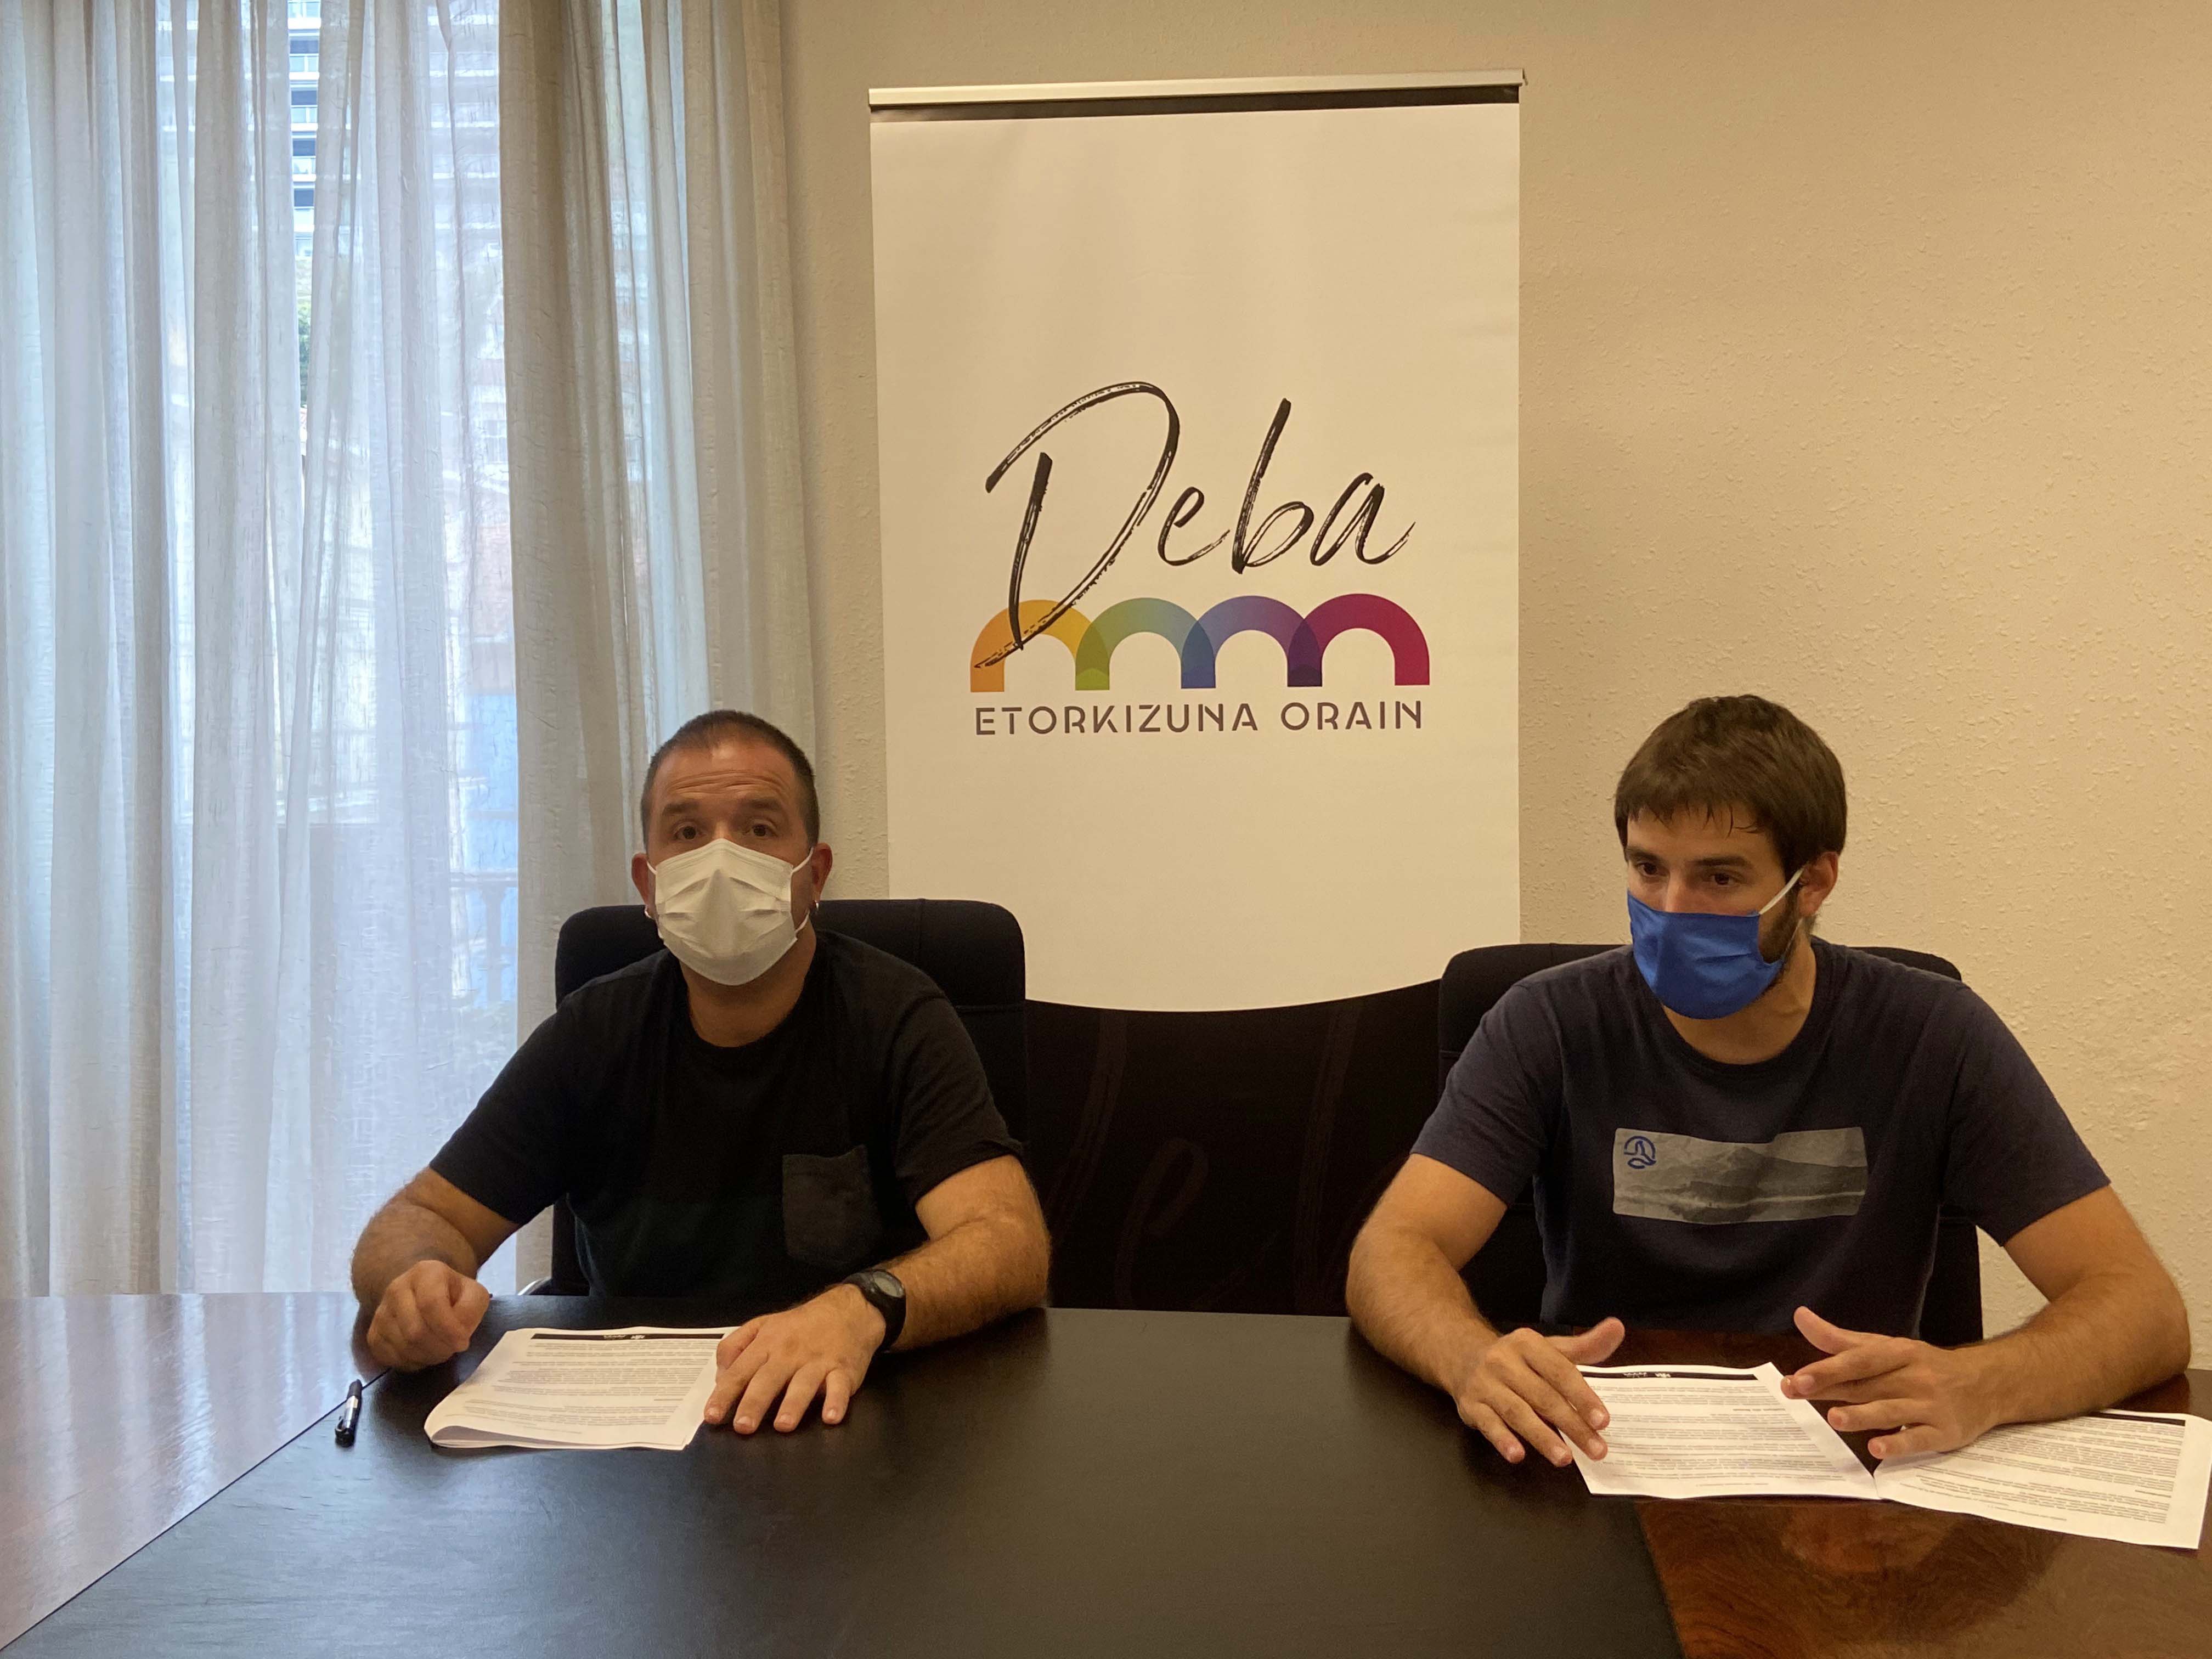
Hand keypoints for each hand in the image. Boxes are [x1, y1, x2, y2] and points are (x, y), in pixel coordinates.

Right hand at [365, 1260, 489, 1370]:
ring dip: (428, 1357)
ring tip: (440, 1349)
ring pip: (403, 1347)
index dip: (448, 1329)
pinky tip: (423, 1353)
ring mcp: (381, 1312)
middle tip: (452, 1349)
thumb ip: (471, 1309)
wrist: (423, 1294)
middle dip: (439, 1348)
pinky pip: (391, 1358)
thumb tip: (457, 1334)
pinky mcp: (373, 1334)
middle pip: (415, 1331)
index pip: (431, 1304)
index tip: (463, 1343)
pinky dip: (412, 1363)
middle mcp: (396, 1289)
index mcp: (425, 1272)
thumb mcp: (473, 1294)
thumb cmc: (453, 1295)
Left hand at [703, 1285, 884, 1434]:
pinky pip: (839, 1386)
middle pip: (769, 1379)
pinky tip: (831, 1417)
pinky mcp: (843, 1370)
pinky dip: (836, 1401)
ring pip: (803, 1384)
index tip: (711, 1415)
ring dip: (793, 1404)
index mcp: (767, 1343)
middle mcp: (790, 1353)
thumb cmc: (800, 1325)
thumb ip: (735, 1347)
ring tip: (783, 1425)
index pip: (741, 1371)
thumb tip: (719, 1377)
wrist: (849, 1310)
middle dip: (755, 1402)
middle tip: (743, 1426)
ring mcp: (818, 1361)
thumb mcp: (762, 1325)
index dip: (725, 1393)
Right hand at [1452, 1317, 1624, 1465]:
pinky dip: (1502, 1439)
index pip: (1559, 1371)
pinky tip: (1517, 1455)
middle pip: (1543, 1397)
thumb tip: (1617, 1328)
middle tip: (1597, 1449)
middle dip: (1572, 1425)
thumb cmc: (1517, 1358)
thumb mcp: (1548, 1348)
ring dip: (1542, 1437)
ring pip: (1517, 1412)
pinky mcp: (1470, 1406)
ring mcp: (1485, 1384)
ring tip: (1565, 1459)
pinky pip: (1487, 1424)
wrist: (1462, 1356)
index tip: (1603, 1421)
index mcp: (1527, 1343)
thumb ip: (1584, 1345)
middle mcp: (1503, 1361)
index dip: (1582, 1396)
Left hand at [1781, 1307, 1994, 1458]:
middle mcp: (1915, 1378)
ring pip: (1892, 1411)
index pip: (1860, 1359)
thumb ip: (1842, 1340)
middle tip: (1796, 1390)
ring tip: (1834, 1419)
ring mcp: (1931, 1406)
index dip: (1828, 1367)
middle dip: (1831, 1388)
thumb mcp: (1886, 1348)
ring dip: (1863, 1415)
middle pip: (1868, 1385)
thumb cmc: (1924, 1366)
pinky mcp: (1944, 1432)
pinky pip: (1920, 1439)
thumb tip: (1801, 1317)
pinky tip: (1876, 1448)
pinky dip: (1899, 1443)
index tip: (1797, 1377)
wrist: (1987, 1384)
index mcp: (1899, 1354)